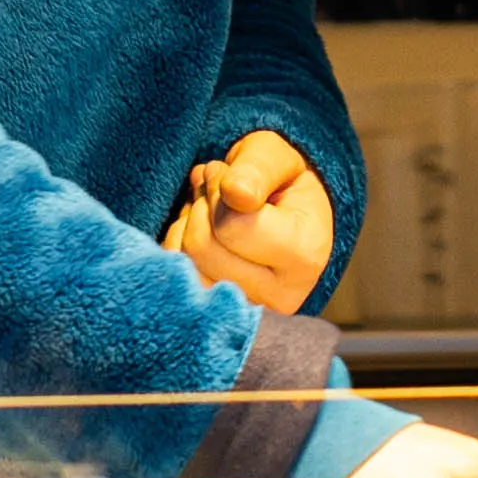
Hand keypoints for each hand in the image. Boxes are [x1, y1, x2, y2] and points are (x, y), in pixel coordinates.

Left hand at [164, 129, 333, 314]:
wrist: (282, 213)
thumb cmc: (277, 181)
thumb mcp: (273, 157)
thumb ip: (257, 169)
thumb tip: (237, 194)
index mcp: (305, 254)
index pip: (233, 226)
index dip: (218, 191)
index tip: (228, 175)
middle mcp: (282, 295)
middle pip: (203, 248)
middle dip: (200, 207)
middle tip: (215, 190)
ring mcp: (248, 312)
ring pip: (183, 266)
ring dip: (186, 227)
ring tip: (210, 212)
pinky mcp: (219, 319)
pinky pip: (171, 283)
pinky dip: (176, 249)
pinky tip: (198, 235)